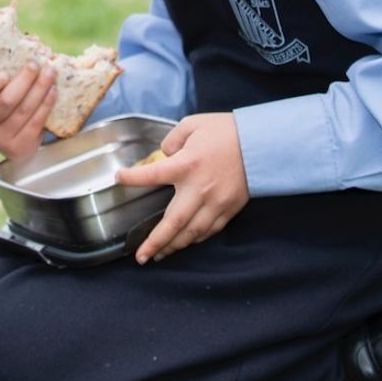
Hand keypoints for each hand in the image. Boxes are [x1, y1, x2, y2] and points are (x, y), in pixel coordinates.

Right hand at [0, 63, 56, 158]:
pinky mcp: (21, 147)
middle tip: (35, 64)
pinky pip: (36, 122)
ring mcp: (2, 140)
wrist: (16, 137)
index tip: (4, 72)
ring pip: (24, 110)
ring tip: (50, 72)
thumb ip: (4, 75)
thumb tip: (27, 42)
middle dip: (23, 81)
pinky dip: (46, 104)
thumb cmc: (7, 102)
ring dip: (40, 89)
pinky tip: (53, 91)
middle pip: (6, 102)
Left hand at [116, 112, 248, 263]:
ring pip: (191, 233)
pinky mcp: (228, 210)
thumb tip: (164, 154)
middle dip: (155, 242)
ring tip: (159, 254)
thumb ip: (172, 140)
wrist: (261, 144)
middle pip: (173, 222)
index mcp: (187, 165)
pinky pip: (209, 231)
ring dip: (173, 246)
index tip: (120, 179)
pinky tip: (184, 242)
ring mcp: (215, 203)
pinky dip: (194, 239)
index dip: (134, 179)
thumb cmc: (225, 131)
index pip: (154, 175)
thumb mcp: (192, 124)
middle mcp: (199, 189)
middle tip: (141, 256)